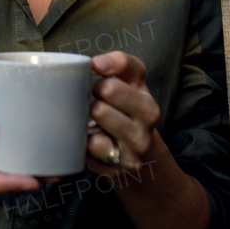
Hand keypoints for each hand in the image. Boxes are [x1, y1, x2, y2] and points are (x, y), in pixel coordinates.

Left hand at [86, 52, 161, 178]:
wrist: (139, 160)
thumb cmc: (125, 114)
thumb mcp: (130, 87)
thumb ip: (119, 64)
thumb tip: (96, 63)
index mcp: (147, 99)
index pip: (129, 67)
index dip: (106, 64)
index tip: (95, 67)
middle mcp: (147, 120)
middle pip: (110, 88)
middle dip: (93, 89)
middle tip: (92, 99)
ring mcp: (135, 145)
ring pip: (100, 112)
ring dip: (86, 113)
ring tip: (89, 119)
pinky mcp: (118, 165)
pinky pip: (90, 143)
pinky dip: (82, 139)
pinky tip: (86, 138)